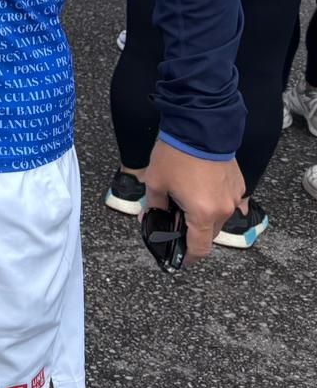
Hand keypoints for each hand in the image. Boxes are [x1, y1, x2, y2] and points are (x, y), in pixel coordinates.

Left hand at [145, 139, 243, 264]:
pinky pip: (227, 203)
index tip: (182, 261)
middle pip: (208, 234)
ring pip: (218, 219)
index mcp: (202, 214)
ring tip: (184, 201)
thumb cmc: (176, 154)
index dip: (189, 258)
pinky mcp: (238, 185)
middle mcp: (223, 210)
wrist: (200, 126)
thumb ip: (153, 206)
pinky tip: (199, 191)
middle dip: (191, 233)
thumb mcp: (156, 182)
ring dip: (203, 217)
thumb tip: (149, 218)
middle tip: (174, 222)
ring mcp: (234, 198)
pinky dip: (214, 203)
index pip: (199, 248)